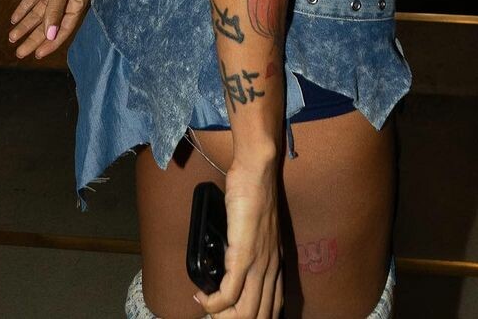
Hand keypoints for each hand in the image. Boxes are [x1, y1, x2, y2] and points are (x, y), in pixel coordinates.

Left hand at [8, 0, 91, 59]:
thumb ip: (54, 11)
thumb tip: (50, 36)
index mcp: (76, 3)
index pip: (62, 30)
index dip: (50, 44)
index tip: (36, 55)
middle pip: (47, 24)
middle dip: (33, 38)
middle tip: (19, 53)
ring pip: (38, 13)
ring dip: (25, 25)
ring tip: (12, 38)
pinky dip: (23, 9)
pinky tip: (13, 19)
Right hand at [195, 159, 283, 317]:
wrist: (257, 172)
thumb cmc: (254, 194)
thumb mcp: (259, 230)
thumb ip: (252, 250)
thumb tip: (233, 265)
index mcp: (276, 264)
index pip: (273, 309)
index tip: (233, 316)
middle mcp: (271, 269)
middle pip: (259, 316)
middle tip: (216, 316)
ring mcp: (259, 264)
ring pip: (245, 314)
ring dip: (221, 318)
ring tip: (207, 307)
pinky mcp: (244, 255)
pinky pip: (228, 295)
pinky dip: (212, 303)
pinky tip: (202, 296)